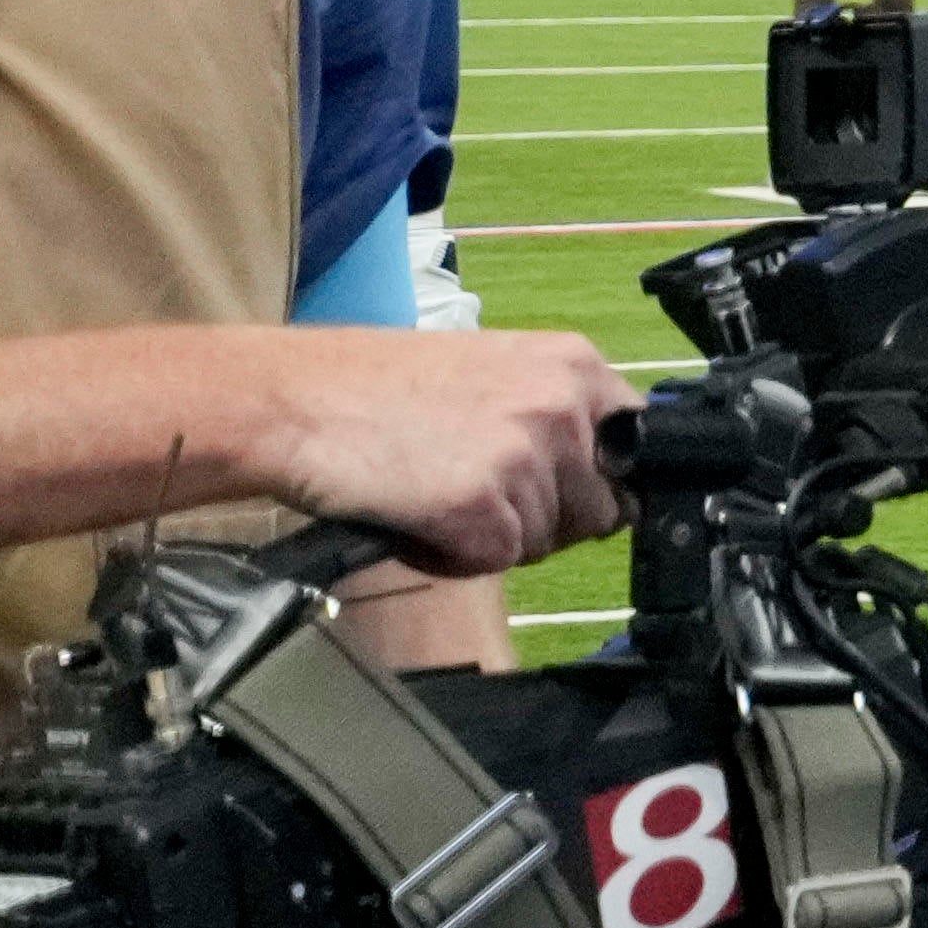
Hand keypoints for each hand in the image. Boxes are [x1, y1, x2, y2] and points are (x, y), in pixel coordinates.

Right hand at [262, 327, 629, 579]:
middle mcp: (560, 406)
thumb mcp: (492, 375)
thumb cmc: (375, 390)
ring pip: (545, 541)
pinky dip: (451, 557)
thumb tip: (613, 481)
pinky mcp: (479, 507)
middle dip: (543, 519)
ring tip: (432, 492)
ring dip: (492, 537)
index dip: (598, 484)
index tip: (565, 492)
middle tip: (469, 489)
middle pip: (600, 509)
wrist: (288, 400)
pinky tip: (414, 517)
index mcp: (572, 365)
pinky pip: (492, 562)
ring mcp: (523, 456)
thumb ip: (556, 416)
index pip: (639, 451)